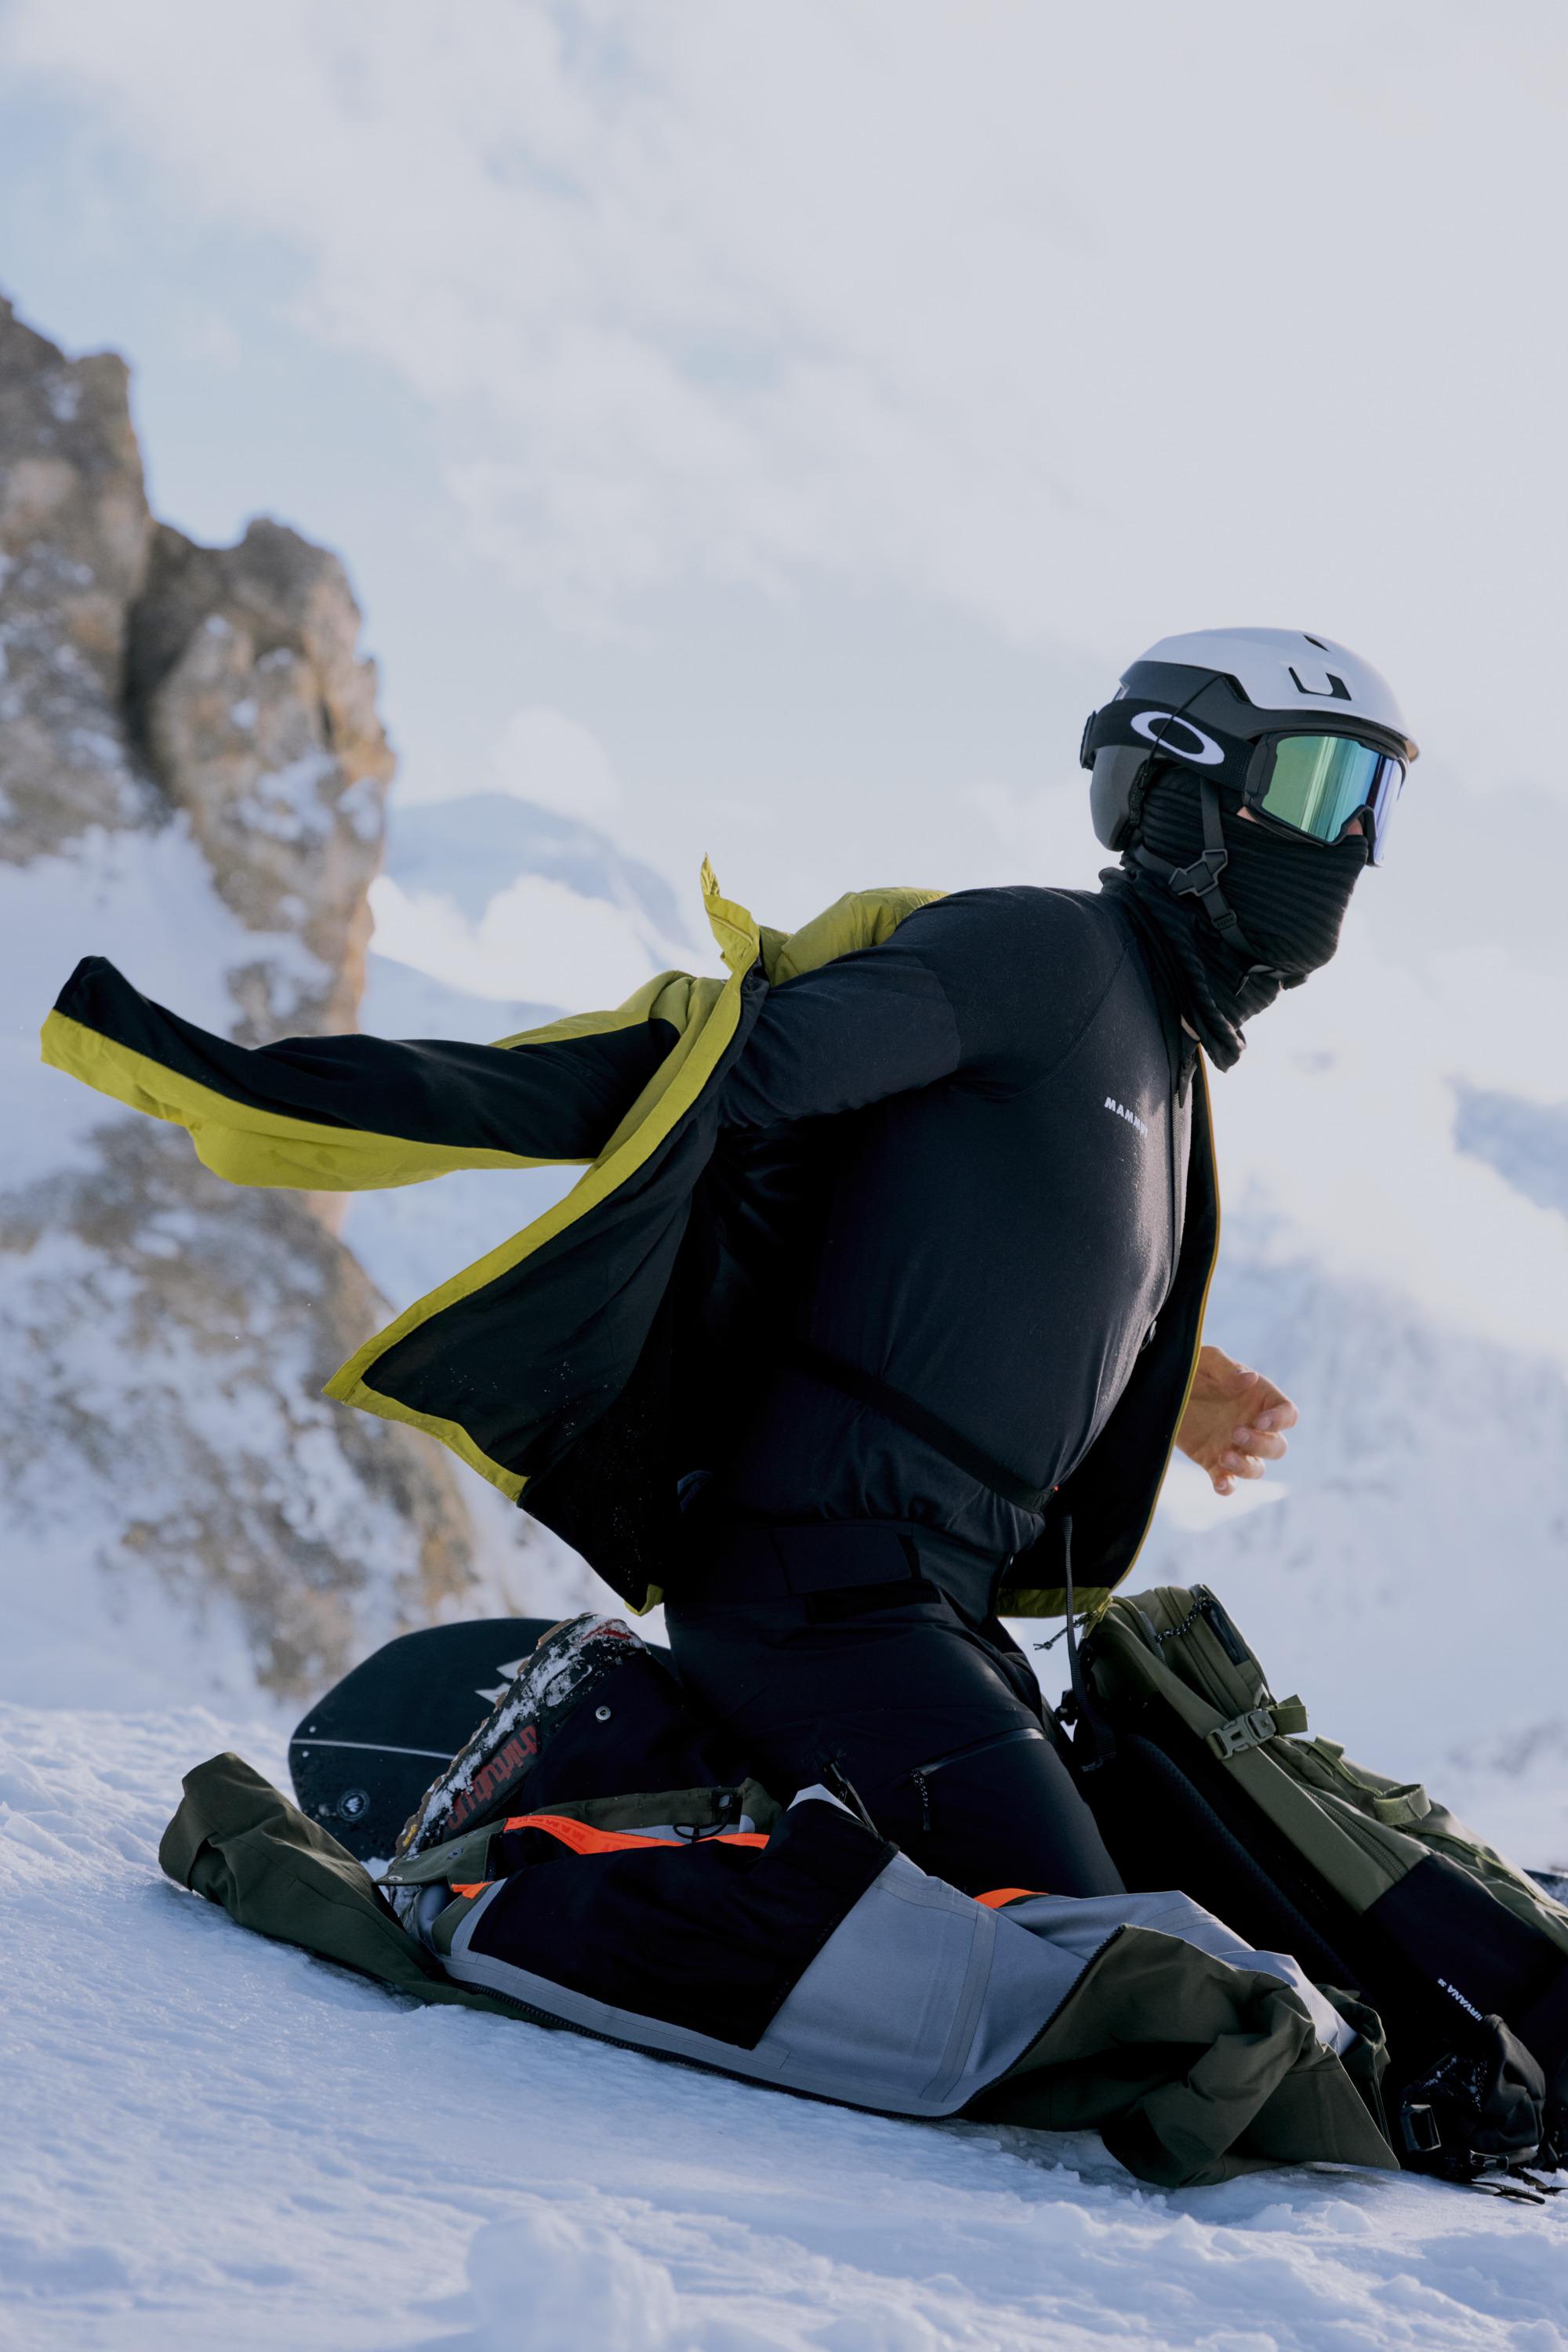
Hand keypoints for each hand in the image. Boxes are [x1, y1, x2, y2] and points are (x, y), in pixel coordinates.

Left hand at [1175, 1344, 1296, 1496]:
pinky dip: (1227, 1487)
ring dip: (1246, 1467)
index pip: (1288, 1414)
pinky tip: (1220, 1484)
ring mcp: (1235, 1447)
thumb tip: (1251, 1378)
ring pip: (1257, 1469)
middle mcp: (1253, 1426)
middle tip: (1235, 1433)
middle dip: (1261, 1444)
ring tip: (1223, 1455)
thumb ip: (1228, 1369)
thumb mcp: (1207, 1360)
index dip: (1279, 1421)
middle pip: (1277, 1447)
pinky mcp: (1213, 1462)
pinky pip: (1228, 1482)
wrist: (1162, 1386)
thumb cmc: (1192, 1367)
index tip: (1258, 1420)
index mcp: (1260, 1399)